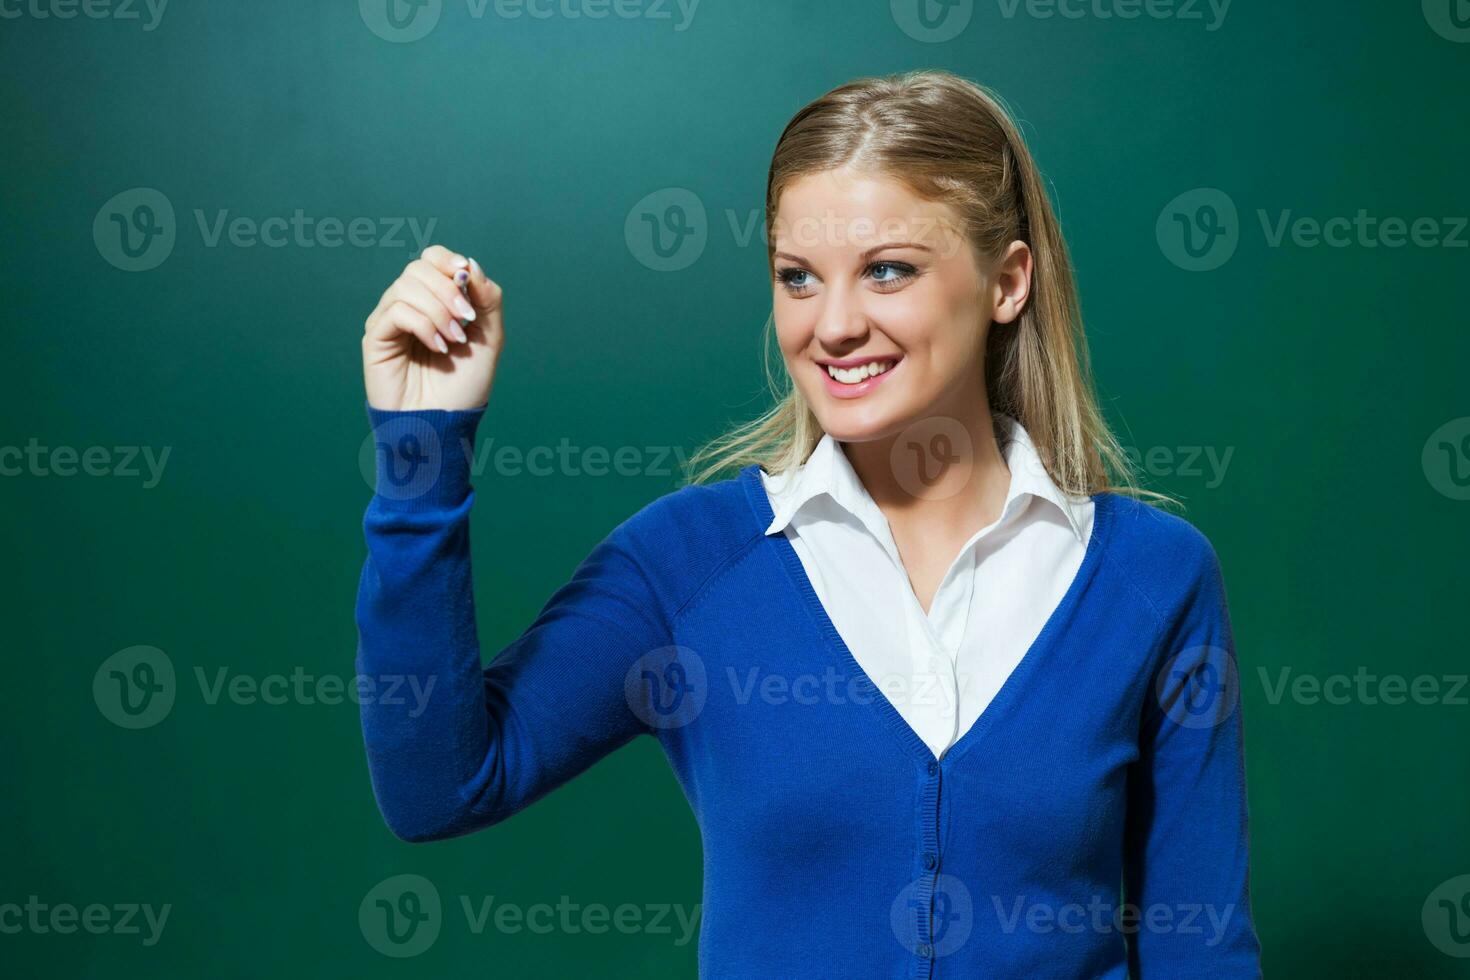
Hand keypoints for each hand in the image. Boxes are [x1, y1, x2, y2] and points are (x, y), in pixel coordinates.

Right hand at [363, 245, 503, 410]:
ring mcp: (390, 320)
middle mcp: (409, 306)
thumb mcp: (490, 338)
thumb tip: (469, 265)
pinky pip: (396, 311)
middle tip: (467, 319)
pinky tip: (438, 347)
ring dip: (439, 309)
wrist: (444, 424)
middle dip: (448, 289)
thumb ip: (488, 299)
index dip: (448, 261)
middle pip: (419, 268)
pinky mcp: (376, 338)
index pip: (431, 259)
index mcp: (434, 301)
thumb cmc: (464, 385)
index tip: (467, 279)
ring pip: (407, 286)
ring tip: (454, 339)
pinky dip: (424, 325)